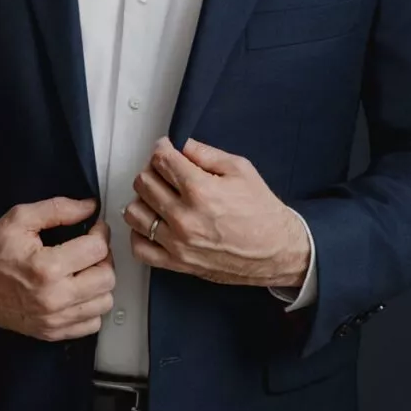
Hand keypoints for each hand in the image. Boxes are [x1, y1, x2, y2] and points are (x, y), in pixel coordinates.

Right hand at [0, 198, 116, 340]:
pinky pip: (92, 324)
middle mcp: (54, 298)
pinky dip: (91, 306)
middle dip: (103, 257)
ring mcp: (54, 320)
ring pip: (104, 302)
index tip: (94, 228)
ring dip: (99, 282)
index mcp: (47, 268)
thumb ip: (59, 209)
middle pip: (107, 278)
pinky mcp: (51, 333)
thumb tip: (89, 207)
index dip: (100, 232)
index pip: (97, 249)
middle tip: (89, 247)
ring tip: (84, 269)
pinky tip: (78, 290)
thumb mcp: (21, 218)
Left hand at [123, 137, 309, 286]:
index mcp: (200, 190)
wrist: (276, 250)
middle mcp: (185, 217)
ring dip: (142, 199)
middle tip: (164, 170)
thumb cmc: (262, 212)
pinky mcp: (178, 264)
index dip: (161, 148)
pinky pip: (140, 248)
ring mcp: (178, 243)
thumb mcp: (240, 169)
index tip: (165, 148)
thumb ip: (206, 153)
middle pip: (144, 182)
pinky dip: (139, 233)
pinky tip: (153, 222)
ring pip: (134, 213)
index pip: (161, 160)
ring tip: (157, 195)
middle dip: (152, 169)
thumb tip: (183, 147)